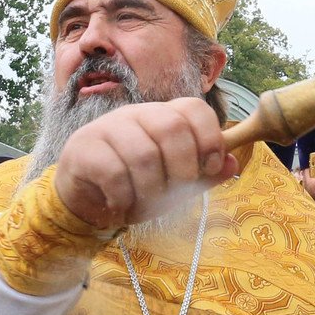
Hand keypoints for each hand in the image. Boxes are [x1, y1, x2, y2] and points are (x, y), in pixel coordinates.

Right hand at [53, 98, 238, 231]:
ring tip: (143, 205)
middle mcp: (135, 114)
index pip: (194, 108)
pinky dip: (123, 198)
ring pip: (143, 155)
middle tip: (174, 192)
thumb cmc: (135, 187)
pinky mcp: (83, 148)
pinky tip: (120, 204)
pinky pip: (114, 173)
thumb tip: (231, 164)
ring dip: (149, 191)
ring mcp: (107, 127)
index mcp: (162, 117)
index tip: (207, 168)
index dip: (209, 139)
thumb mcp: (174, 184)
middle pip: (171, 127)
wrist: (83, 200)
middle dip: (182, 169)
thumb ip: (203, 174)